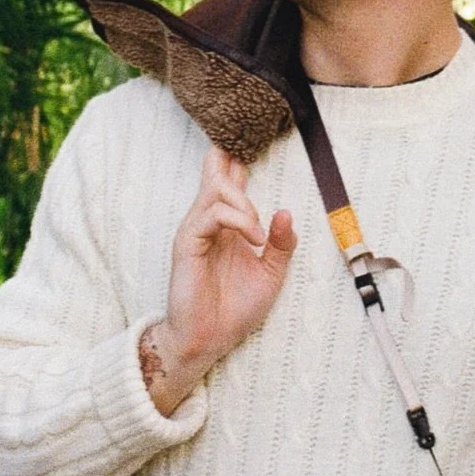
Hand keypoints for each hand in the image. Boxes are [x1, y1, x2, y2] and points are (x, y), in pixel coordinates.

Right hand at [141, 147, 296, 414]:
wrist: (209, 340)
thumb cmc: (235, 308)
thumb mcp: (271, 274)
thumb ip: (282, 244)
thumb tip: (287, 211)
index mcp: (228, 226)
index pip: (231, 183)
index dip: (238, 160)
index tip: (251, 135)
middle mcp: (210, 222)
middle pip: (216, 176)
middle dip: (229, 156)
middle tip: (242, 139)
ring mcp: (196, 231)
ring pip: (215, 192)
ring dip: (243, 202)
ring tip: (258, 231)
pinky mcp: (187, 244)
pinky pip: (211, 216)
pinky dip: (238, 221)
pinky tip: (254, 238)